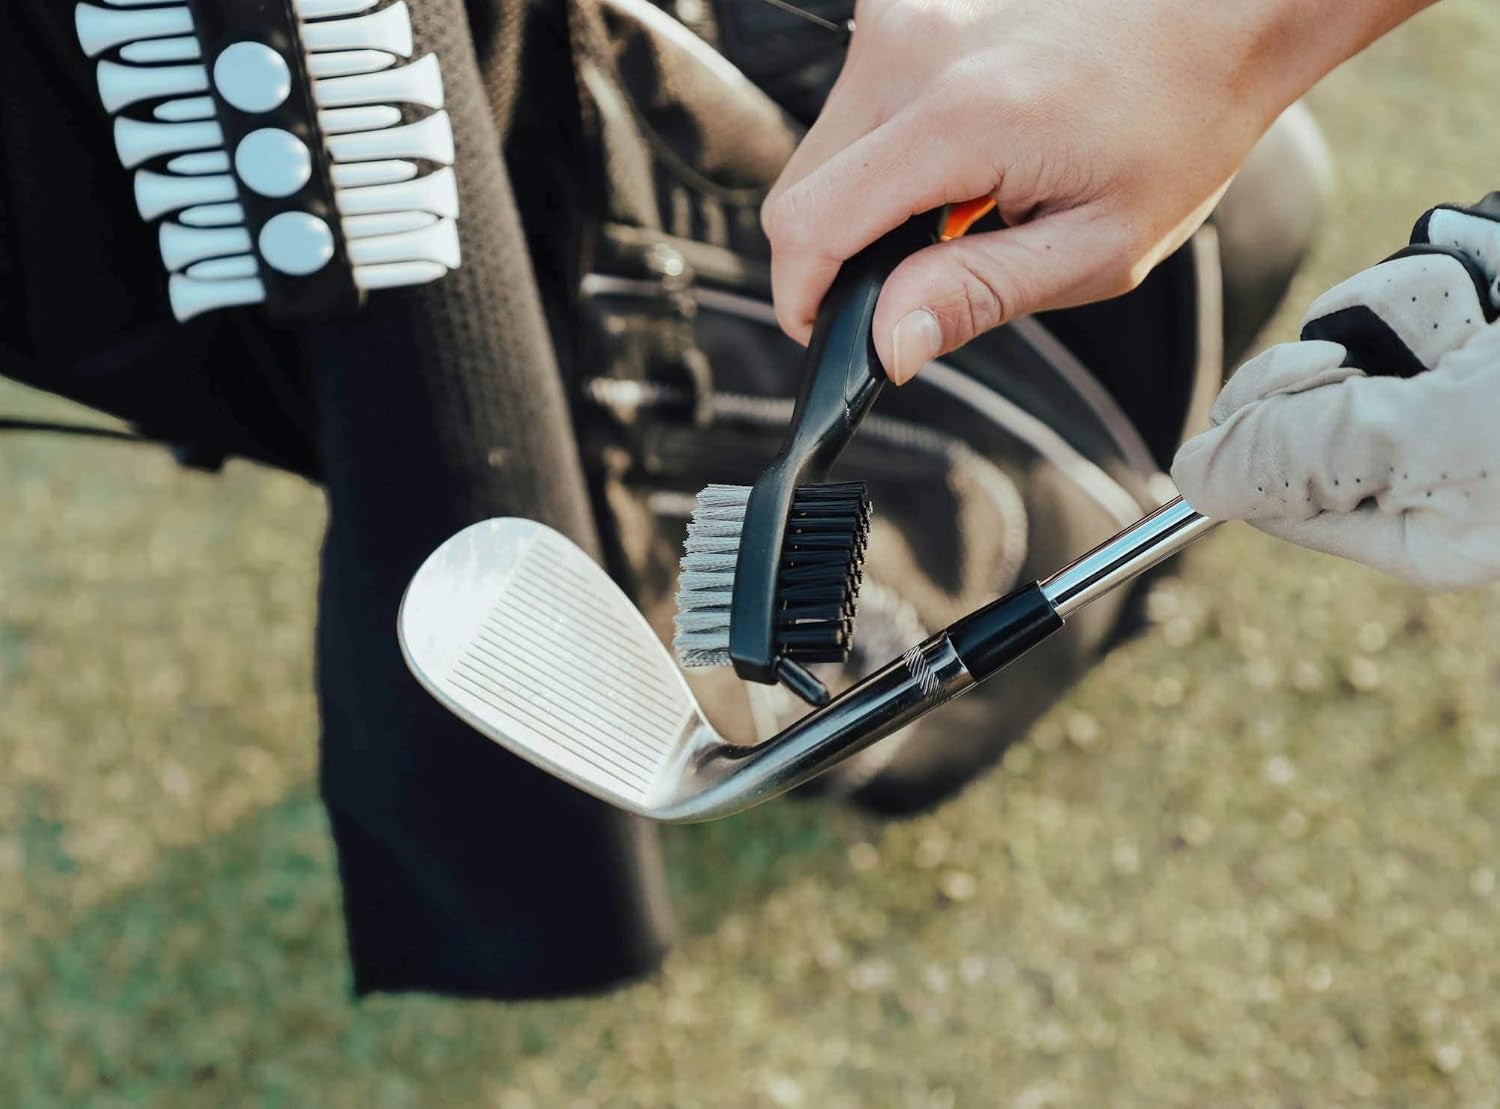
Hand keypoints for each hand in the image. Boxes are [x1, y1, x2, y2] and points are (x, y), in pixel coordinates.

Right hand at [763, 0, 1433, 383]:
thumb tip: (888, 345)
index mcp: (959, 119)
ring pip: (822, 150)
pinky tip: (959, 157)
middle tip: (919, 278)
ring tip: (959, 206)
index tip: (824, 333)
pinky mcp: (905, 6)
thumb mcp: (1093, 248)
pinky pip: (855, 108)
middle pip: (800, 190)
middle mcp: (912, 51)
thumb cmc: (1173, 128)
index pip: (809, 223)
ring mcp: (903, 16)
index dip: (801, 297)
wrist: (1215, 18)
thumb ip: (976, 295)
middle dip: (838, 255)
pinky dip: (886, 152)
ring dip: (864, 200)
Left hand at [1172, 200, 1499, 588]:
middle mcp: (1434, 462)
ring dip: (1426, 300)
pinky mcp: (1485, 316)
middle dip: (1359, 350)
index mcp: (1419, 527)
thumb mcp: (1439, 445)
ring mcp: (1463, 385)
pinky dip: (1468, 263)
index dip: (1266, 430)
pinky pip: (1428, 269)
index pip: (1278, 491)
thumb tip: (1194, 476)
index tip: (1308, 385)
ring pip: (1367, 319)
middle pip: (1312, 394)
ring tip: (1498, 319)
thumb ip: (1310, 458)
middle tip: (1435, 351)